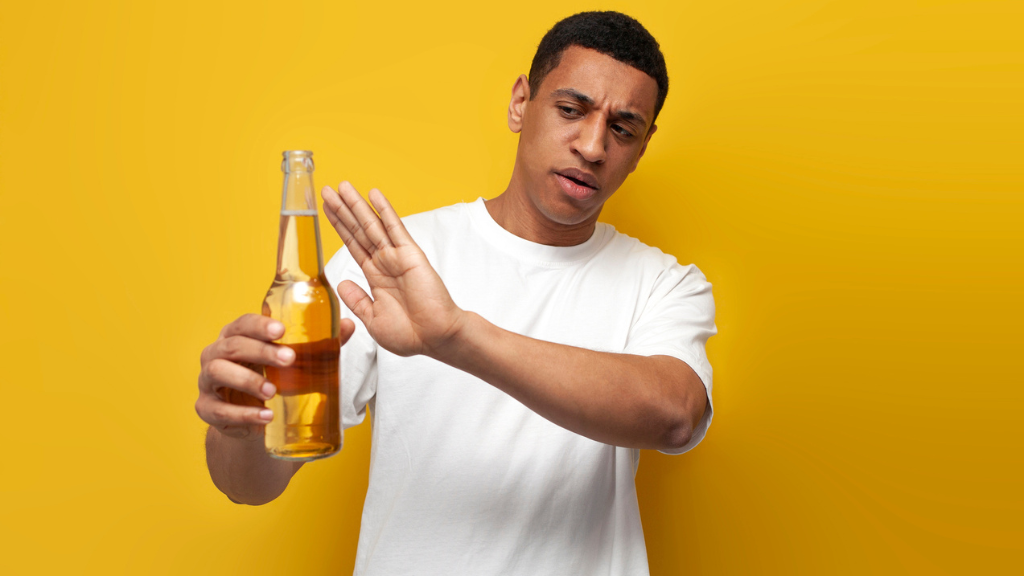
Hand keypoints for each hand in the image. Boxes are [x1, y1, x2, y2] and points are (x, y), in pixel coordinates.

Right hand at [196, 313, 356, 438]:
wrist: (252, 417)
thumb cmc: (271, 377)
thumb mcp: (292, 361)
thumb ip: (319, 344)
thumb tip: (349, 326)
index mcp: (236, 336)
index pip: (243, 324)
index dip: (260, 325)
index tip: (282, 329)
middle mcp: (216, 354)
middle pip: (232, 346)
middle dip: (261, 351)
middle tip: (290, 358)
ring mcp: (207, 382)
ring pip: (218, 373)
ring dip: (247, 380)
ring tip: (272, 390)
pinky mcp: (207, 408)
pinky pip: (218, 410)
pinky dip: (243, 414)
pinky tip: (265, 416)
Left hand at [321, 182, 465, 357]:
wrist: (435, 339)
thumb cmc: (410, 334)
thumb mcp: (373, 319)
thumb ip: (357, 300)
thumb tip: (341, 283)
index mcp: (376, 278)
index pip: (353, 246)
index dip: (339, 227)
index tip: (326, 210)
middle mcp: (385, 263)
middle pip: (358, 230)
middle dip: (342, 210)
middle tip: (327, 190)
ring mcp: (397, 257)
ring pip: (372, 225)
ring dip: (356, 205)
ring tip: (342, 186)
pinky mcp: (410, 255)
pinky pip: (395, 228)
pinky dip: (385, 210)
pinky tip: (374, 194)